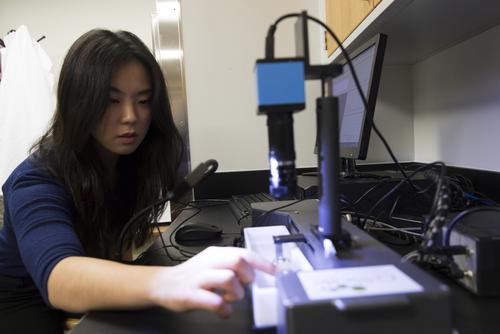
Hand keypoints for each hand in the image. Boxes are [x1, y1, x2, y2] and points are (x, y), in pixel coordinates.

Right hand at [148, 246, 274, 316]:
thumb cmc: (192, 275)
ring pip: (228, 278)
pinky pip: (215, 302)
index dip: (262, 262)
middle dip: (248, 275)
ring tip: (231, 298)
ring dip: (236, 292)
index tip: (275, 271)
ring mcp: (199, 278)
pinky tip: (223, 310)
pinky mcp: (191, 295)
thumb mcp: (212, 263)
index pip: (244, 253)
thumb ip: (231, 265)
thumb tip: (255, 272)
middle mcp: (208, 263)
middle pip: (237, 260)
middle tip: (245, 284)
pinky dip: (225, 309)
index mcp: (216, 254)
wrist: (163, 284)